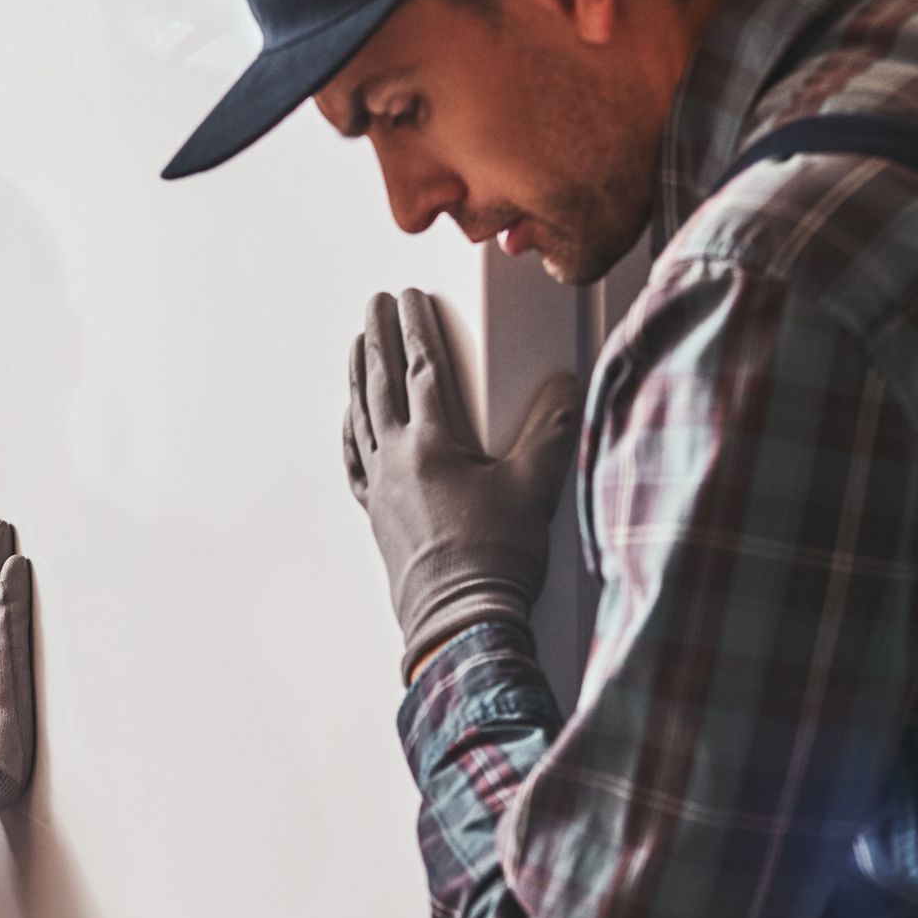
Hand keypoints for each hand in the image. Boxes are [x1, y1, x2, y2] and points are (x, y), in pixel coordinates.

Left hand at [344, 289, 580, 680]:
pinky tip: (351, 424)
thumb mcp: (537, 487)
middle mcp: (397, 460)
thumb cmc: (495, 560)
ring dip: (357, 377)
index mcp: (433, 443)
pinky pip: (354, 461)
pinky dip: (351, 432)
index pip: (421, 367)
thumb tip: (566, 387)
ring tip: (356, 347)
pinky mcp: (377, 516)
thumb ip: (553, 430)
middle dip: (376, 337)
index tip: (410, 295)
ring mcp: (380, 489)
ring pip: (361, 417)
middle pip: (380, 383)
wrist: (460, 622)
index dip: (417, 326)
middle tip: (374, 305)